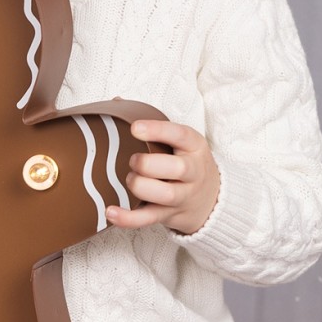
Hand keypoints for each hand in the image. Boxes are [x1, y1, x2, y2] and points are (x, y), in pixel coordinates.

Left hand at [105, 119, 218, 235]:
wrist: (210, 199)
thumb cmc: (186, 162)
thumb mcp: (180, 141)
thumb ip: (151, 123)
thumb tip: (116, 102)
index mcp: (194, 146)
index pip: (180, 135)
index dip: (157, 130)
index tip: (134, 128)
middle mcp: (193, 171)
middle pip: (178, 168)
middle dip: (149, 164)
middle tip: (133, 160)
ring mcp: (183, 196)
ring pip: (166, 194)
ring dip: (142, 187)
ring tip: (129, 180)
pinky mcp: (170, 215)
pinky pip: (149, 219)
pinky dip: (129, 218)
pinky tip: (111, 212)